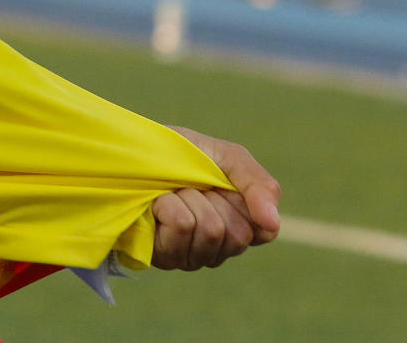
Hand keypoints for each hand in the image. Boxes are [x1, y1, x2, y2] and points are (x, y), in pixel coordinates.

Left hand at [152, 127, 281, 270]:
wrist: (133, 149)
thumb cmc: (182, 153)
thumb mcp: (228, 158)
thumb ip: (258, 185)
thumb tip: (273, 225)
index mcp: (239, 228)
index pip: (264, 231)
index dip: (244, 201)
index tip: (222, 183)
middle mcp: (217, 249)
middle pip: (236, 233)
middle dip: (213, 197)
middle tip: (192, 186)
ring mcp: (189, 257)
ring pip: (210, 229)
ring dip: (189, 198)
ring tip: (172, 193)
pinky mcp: (161, 256)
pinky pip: (181, 226)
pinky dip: (169, 203)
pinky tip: (156, 204)